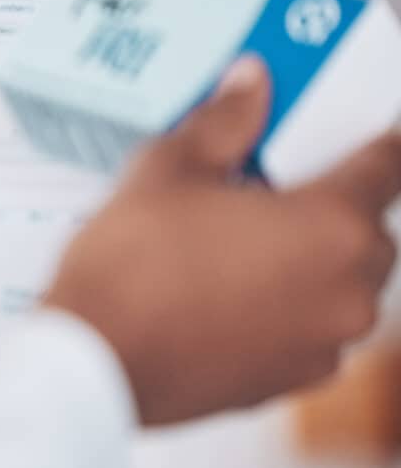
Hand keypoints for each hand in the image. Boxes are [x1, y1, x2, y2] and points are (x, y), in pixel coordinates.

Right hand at [43, 55, 399, 425]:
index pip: (384, 167)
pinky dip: (286, 306)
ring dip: (311, 261)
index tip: (374, 136)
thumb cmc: (133, 268)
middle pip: (368, 234)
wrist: (96, 358)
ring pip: (341, 287)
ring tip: (243, 243)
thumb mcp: (170, 169)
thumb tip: (249, 85)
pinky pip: (308, 330)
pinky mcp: (288, 382)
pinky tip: (228, 290)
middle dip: (335, 208)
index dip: (377, 143)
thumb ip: (224, 122)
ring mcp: (321, 345)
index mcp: (330, 227)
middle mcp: (346, 292)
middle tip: (278, 189)